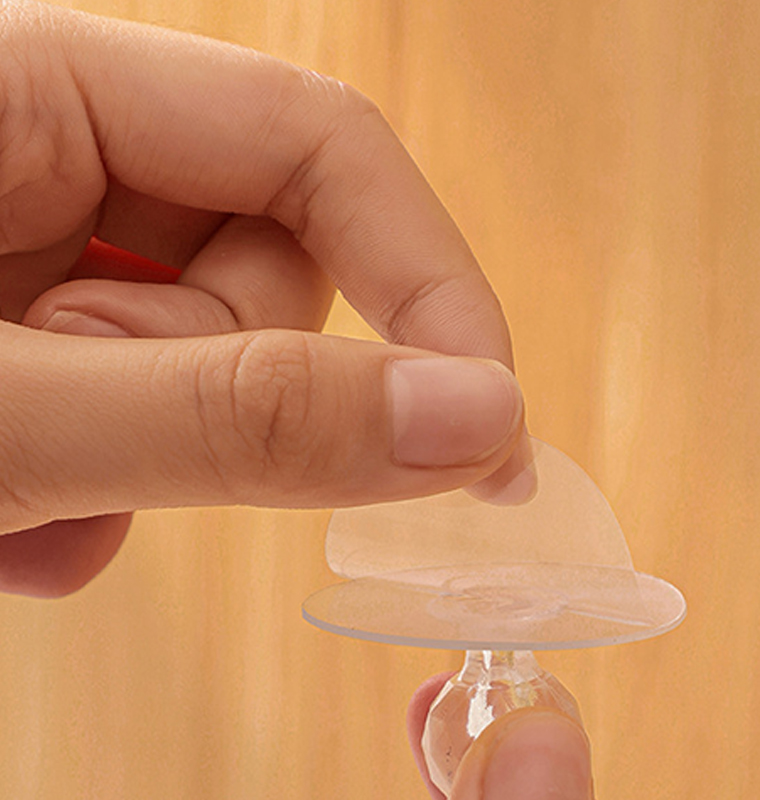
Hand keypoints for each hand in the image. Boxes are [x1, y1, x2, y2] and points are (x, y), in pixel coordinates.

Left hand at [0, 1, 530, 596]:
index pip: (316, 140)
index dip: (426, 283)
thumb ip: (237, 419)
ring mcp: (34, 254)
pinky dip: (108, 488)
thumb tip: (476, 418)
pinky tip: (12, 525)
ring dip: (156, 457)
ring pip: (215, 362)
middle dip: (226, 397)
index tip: (486, 431)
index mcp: (35, 88)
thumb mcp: (10, 420)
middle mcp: (48, 154)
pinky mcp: (31, 345)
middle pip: (267, 270)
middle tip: (96, 460)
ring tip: (27, 503)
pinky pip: (150, 412)